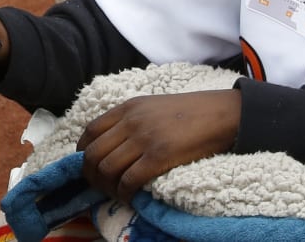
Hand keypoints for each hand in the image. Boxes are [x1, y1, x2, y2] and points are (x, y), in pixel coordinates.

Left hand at [77, 89, 240, 203]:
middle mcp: (130, 122)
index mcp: (127, 107)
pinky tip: (129, 197)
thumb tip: (113, 143)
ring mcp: (144, 139)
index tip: (87, 166)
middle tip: (98, 186)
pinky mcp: (159, 156)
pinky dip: (124, 193)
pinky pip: (129, 180)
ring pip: (107, 169)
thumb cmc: (189, 111)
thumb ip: (131, 119)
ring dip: (106, 187)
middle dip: (90, 175)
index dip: (83, 152)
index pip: (90, 131)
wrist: (221, 113)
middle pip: (94, 153)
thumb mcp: (152, 106)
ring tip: (114, 193)